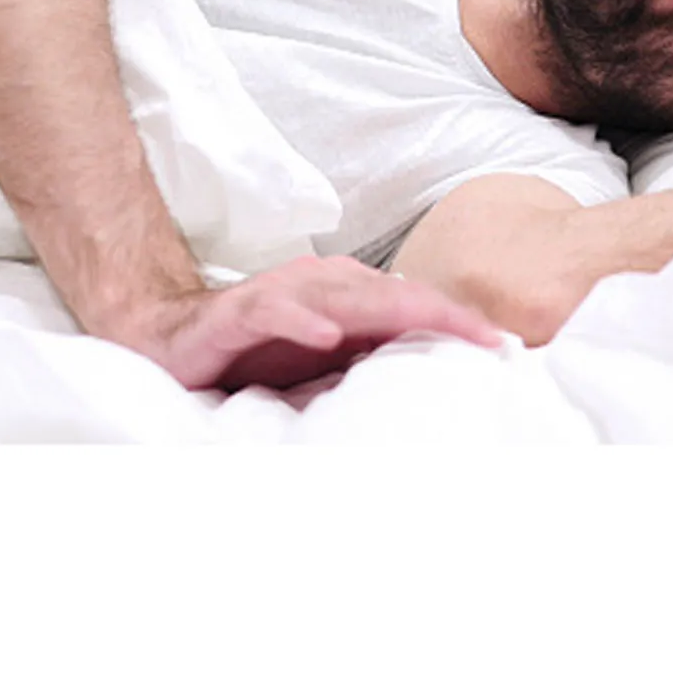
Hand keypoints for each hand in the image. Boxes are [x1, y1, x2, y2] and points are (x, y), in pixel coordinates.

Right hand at [105, 254, 503, 391]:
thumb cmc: (252, 354)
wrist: (168, 340)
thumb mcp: (320, 370)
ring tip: (431, 324)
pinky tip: (326, 335)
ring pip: (342, 295)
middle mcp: (319, 286)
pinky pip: (273, 311)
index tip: (504, 345)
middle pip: (390, 295)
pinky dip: (300, 321)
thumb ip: (365, 369)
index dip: (456, 322)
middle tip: (487, 337)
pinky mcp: (238, 312)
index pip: (410, 305)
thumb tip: (426, 387)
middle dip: (441, 313)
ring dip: (387, 309)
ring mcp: (280, 294)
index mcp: (345, 299)